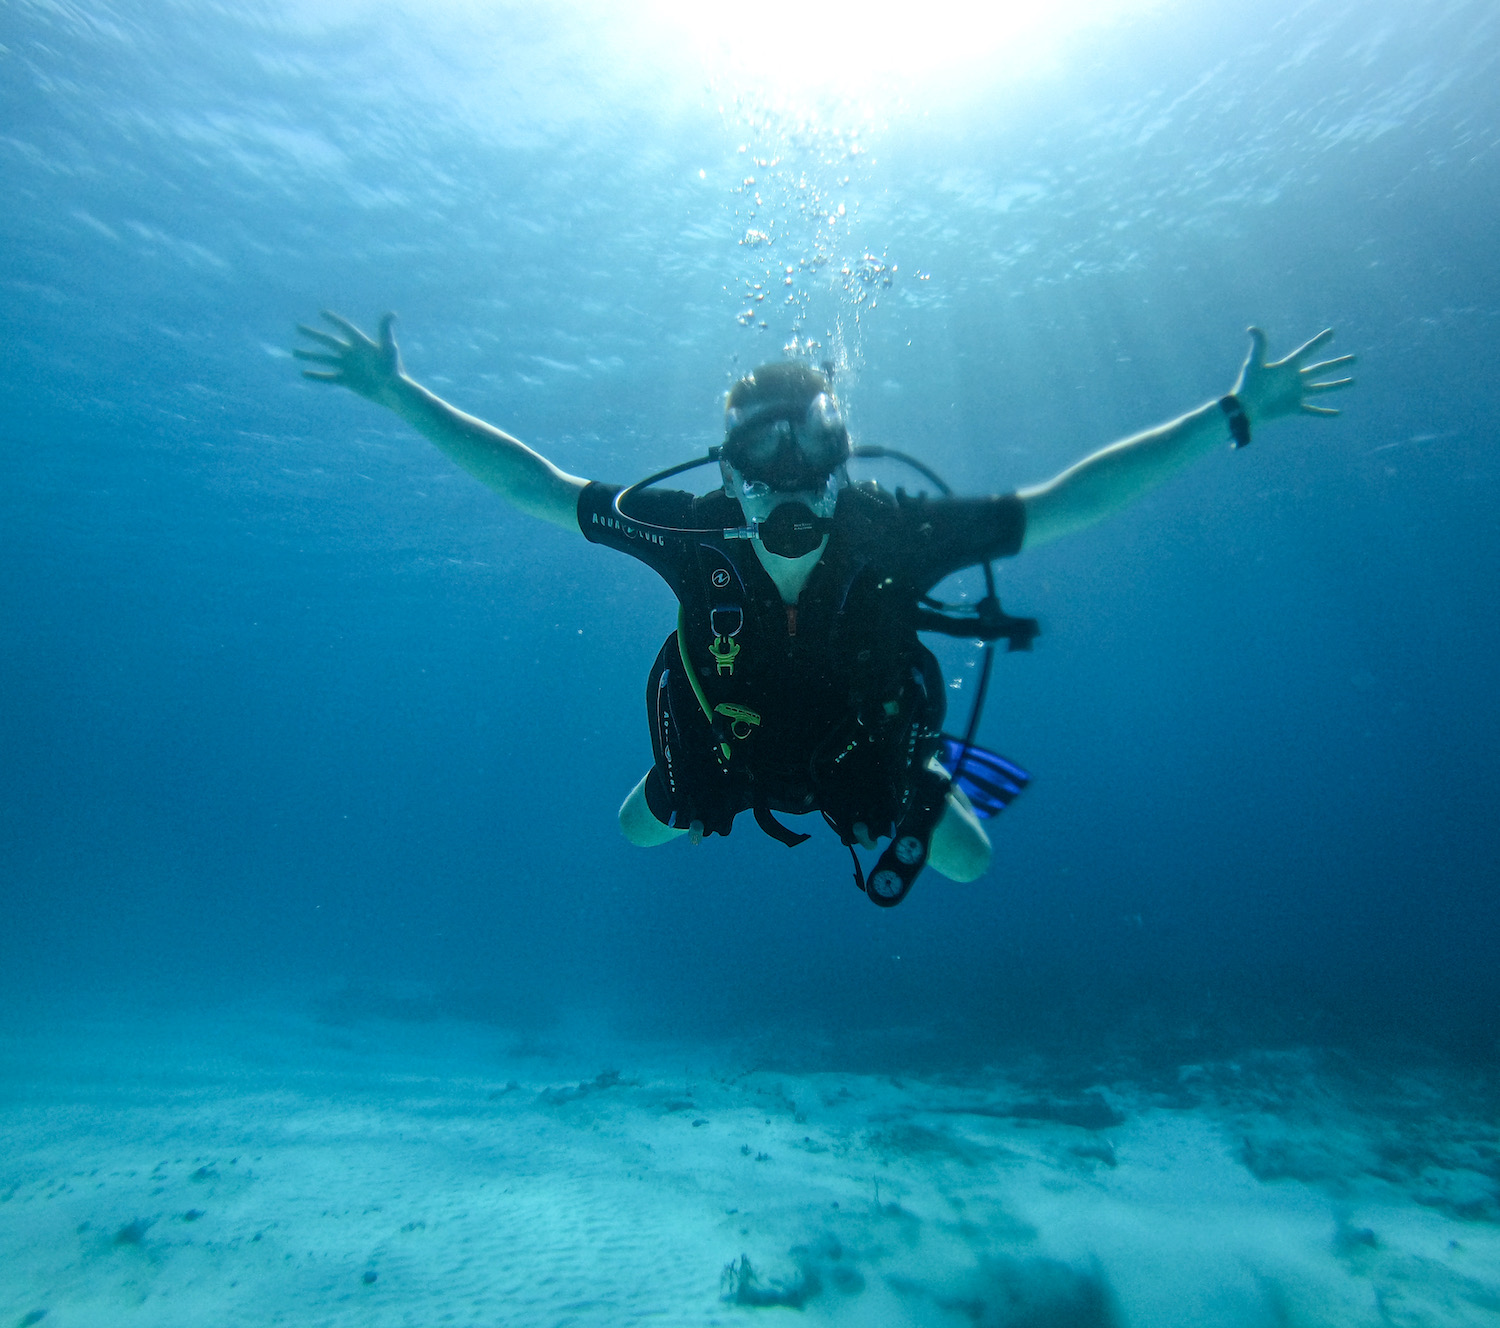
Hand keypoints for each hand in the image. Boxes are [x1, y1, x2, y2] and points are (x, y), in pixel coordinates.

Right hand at [293, 311, 404, 406]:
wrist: (393, 392)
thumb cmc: (393, 369)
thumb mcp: (388, 348)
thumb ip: (385, 331)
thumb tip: (391, 313)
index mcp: (361, 344)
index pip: (345, 328)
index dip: (334, 320)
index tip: (322, 313)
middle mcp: (352, 354)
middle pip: (328, 341)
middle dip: (313, 334)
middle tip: (298, 327)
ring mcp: (348, 367)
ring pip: (324, 359)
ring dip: (309, 355)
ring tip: (295, 352)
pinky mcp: (347, 381)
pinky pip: (328, 377)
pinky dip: (316, 376)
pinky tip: (304, 373)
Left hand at [1232, 327, 1355, 424]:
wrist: (1245, 409)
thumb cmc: (1249, 385)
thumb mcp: (1255, 363)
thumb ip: (1259, 345)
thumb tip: (1251, 328)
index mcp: (1288, 367)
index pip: (1307, 351)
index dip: (1319, 342)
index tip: (1331, 333)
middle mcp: (1296, 379)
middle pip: (1322, 369)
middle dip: (1338, 364)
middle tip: (1354, 359)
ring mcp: (1297, 394)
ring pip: (1323, 388)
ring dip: (1338, 385)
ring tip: (1353, 381)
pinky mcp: (1295, 408)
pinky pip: (1314, 411)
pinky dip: (1325, 413)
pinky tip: (1338, 413)